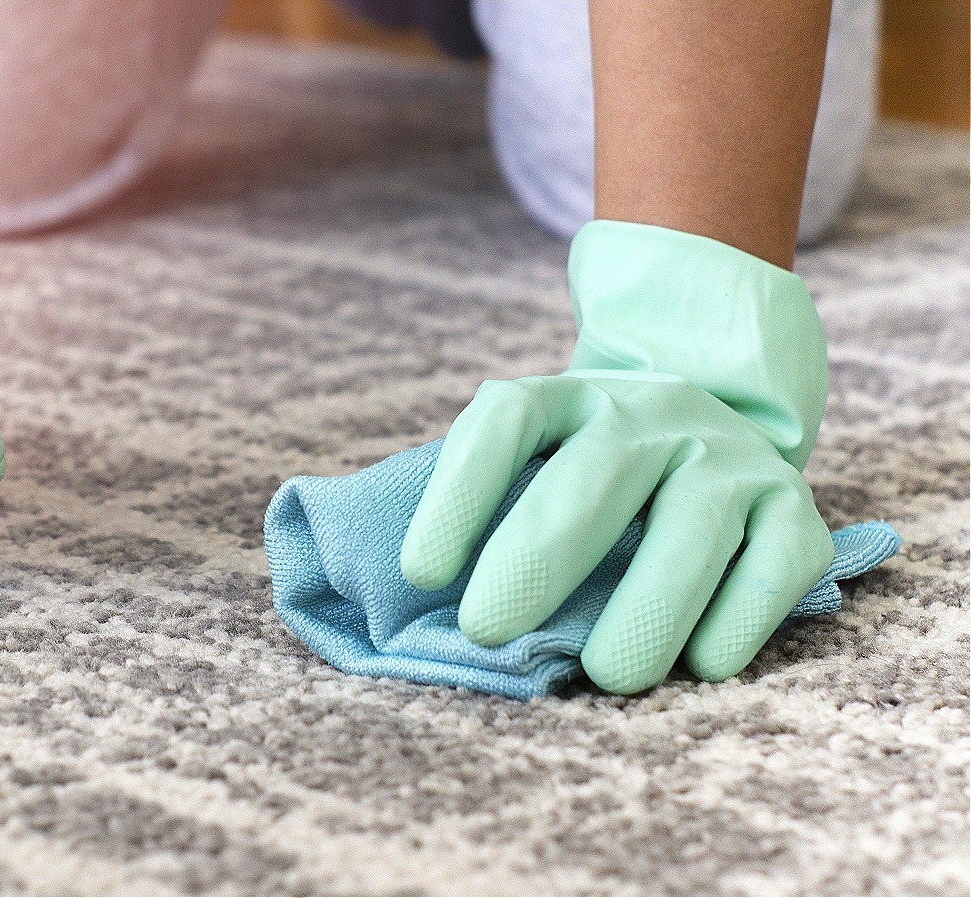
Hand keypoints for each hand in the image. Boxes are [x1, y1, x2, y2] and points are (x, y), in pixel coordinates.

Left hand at [399, 221, 831, 692]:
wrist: (716, 426)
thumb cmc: (592, 476)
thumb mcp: (537, 459)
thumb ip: (485, 507)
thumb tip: (413, 599)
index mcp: (568, 398)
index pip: (505, 423)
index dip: (458, 494)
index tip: (418, 572)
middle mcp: (650, 412)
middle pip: (590, 478)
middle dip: (536, 559)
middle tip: (487, 631)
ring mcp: (728, 455)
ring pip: (693, 524)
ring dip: (648, 604)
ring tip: (608, 674)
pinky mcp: (792, 506)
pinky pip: (776, 559)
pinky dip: (742, 615)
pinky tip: (704, 664)